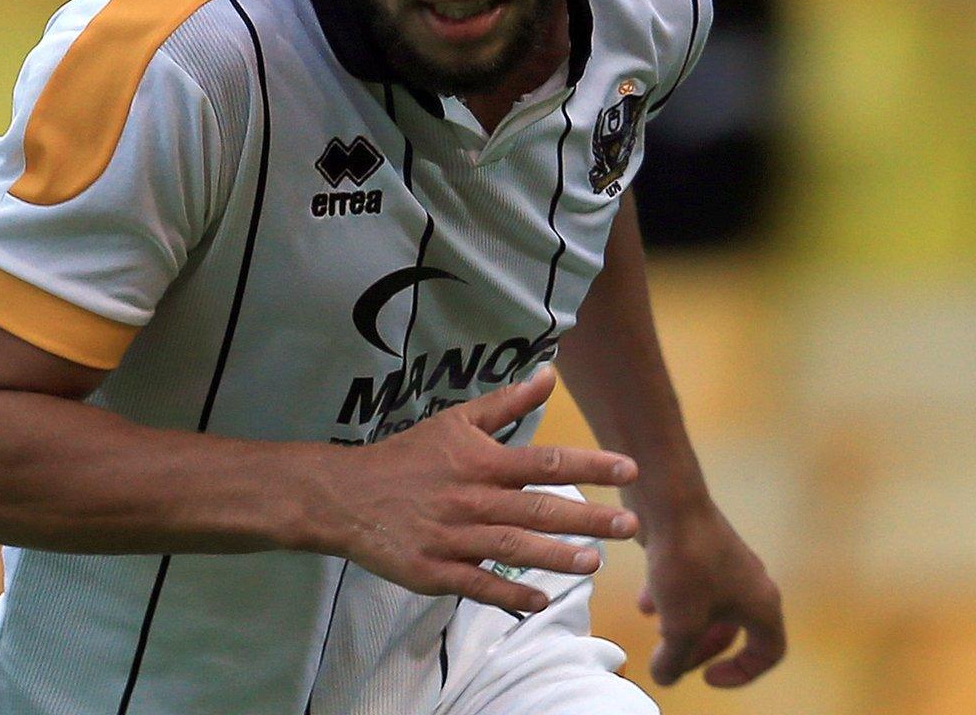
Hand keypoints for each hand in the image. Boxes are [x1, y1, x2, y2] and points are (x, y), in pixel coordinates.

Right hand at [319, 366, 640, 611]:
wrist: (345, 495)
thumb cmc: (408, 456)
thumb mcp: (456, 421)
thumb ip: (507, 403)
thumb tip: (549, 374)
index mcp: (482, 461)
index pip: (547, 461)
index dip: (590, 465)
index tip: (629, 468)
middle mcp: (472, 499)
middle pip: (538, 508)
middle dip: (588, 517)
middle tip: (630, 525)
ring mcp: (452, 537)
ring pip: (512, 548)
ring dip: (555, 557)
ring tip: (594, 563)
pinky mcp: (432, 570)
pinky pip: (476, 584)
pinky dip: (507, 595)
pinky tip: (539, 602)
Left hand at [639, 504, 783, 687]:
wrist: (670, 500)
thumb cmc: (685, 564)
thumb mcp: (679, 626)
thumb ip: (674, 660)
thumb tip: (665, 676)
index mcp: (761, 603)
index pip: (769, 652)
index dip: (741, 674)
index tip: (706, 677)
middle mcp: (750, 582)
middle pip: (733, 633)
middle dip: (700, 652)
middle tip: (670, 659)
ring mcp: (725, 563)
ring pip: (710, 609)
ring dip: (684, 626)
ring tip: (658, 630)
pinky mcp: (700, 548)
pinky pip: (692, 584)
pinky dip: (672, 599)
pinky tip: (645, 602)